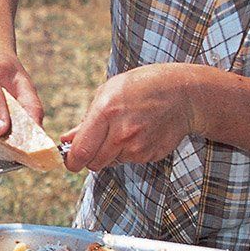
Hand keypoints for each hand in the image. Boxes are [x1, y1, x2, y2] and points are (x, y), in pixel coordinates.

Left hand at [62, 64, 195, 172]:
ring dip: (111, 153)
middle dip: (90, 157)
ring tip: (125, 130)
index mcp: (106, 111)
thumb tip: (67, 140)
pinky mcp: (150, 156)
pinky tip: (140, 133)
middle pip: (94, 163)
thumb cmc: (142, 87)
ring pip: (111, 162)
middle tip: (97, 142)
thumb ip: (86, 120)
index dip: (71, 161)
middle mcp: (122, 133)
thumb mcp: (109, 92)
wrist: (182, 94)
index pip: (81, 152)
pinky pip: (129, 161)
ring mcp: (138, 147)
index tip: (70, 160)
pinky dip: (129, 152)